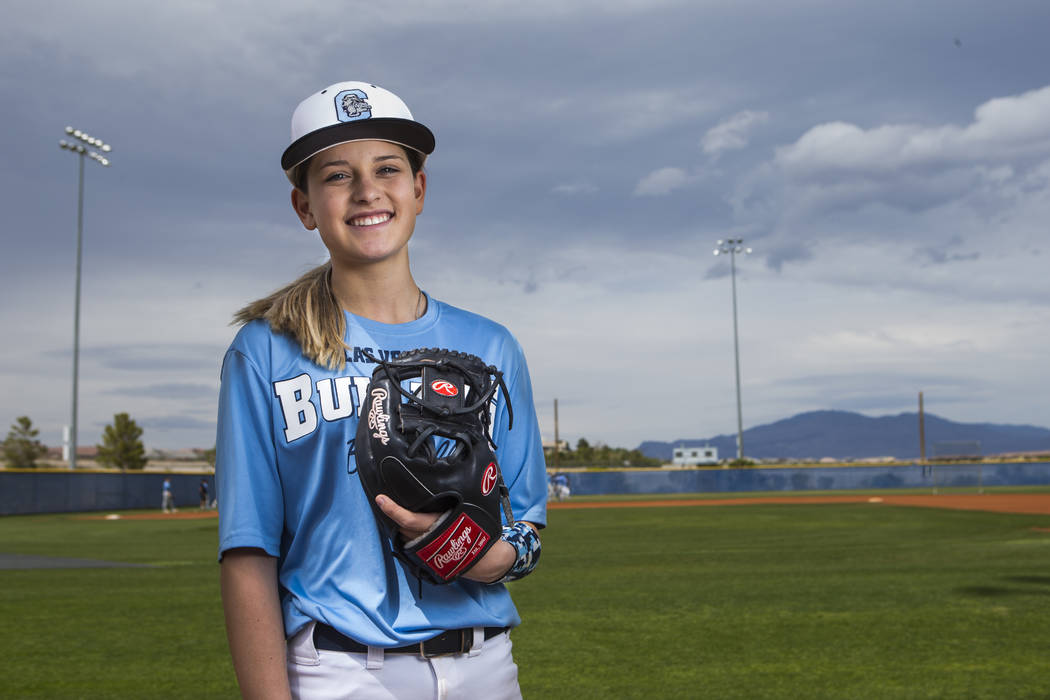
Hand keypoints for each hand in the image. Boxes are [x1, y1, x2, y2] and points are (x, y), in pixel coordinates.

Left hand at [374, 495, 535, 583]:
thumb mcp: (468, 508)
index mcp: (435, 526)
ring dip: (400, 523)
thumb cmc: (477, 530)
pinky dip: (407, 531)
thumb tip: (443, 477)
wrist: (484, 559)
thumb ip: (451, 497)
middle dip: (393, 513)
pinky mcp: (424, 558)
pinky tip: (409, 522)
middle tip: (386, 497)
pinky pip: (410, 541)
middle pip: (400, 525)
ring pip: (404, 534)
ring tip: (397, 507)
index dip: (391, 509)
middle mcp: (425, 540)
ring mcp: (423, 551)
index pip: (407, 518)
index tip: (380, 498)